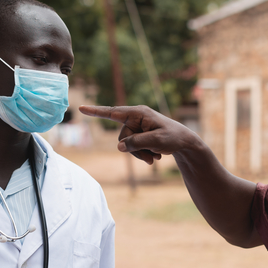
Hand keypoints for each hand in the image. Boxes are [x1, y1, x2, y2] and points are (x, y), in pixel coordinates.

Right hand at [78, 105, 199, 163]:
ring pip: (127, 145)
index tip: (82, 109)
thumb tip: (119, 147)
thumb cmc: (173, 138)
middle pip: (122, 137)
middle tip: (151, 158)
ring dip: (139, 154)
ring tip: (155, 158)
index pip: (113, 112)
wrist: (185, 143)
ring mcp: (138, 126)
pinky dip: (142, 153)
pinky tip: (155, 156)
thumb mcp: (156, 141)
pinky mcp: (140, 134)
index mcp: (139, 113)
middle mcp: (136, 117)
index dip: (96, 112)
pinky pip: (132, 147)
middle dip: (134, 150)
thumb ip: (136, 143)